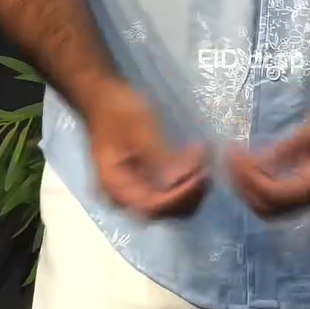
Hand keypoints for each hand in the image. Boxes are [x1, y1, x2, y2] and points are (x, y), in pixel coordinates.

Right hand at [84, 78, 208, 218]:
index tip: (200, 176)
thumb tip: (179, 180)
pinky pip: (170, 191)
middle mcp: (123, 196)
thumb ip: (158, 158)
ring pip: (170, 204)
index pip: (150, 206)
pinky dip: (187, 181)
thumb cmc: (118, 111)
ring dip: (191, 187)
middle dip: (188, 192)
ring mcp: (135, 190)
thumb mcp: (139, 130)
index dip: (178, 196)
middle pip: (162, 211)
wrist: (103, 97)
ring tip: (204, 160)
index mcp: (114, 185)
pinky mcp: (146, 182)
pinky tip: (198, 161)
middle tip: (206, 166)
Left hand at [226, 88, 309, 217]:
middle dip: (243, 186)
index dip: (249, 178)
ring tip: (235, 158)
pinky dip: (257, 183)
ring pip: (269, 206)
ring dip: (248, 187)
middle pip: (268, 208)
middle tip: (230, 156)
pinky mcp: (306, 184)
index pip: (275, 195)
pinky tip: (248, 161)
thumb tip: (261, 162)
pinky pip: (276, 194)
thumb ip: (291, 147)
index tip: (234, 153)